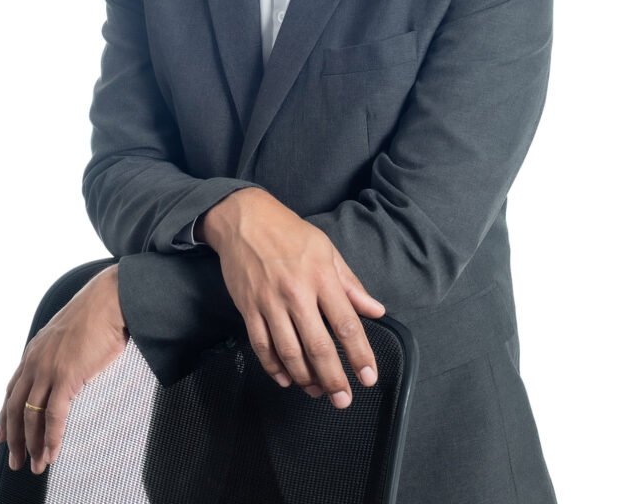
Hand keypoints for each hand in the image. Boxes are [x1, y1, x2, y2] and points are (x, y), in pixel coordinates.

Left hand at [0, 264, 127, 473]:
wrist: (111, 298)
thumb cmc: (99, 311)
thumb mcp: (69, 331)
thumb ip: (61, 350)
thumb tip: (70, 361)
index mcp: (35, 349)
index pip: (13, 389)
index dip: (5, 415)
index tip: (2, 435)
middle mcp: (35, 361)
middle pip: (14, 408)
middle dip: (13, 438)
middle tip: (16, 460)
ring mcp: (48, 369)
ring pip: (30, 416)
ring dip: (31, 445)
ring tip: (36, 465)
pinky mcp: (66, 377)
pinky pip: (53, 416)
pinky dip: (51, 438)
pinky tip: (52, 453)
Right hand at [198, 188, 384, 407]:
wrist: (244, 219)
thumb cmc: (290, 233)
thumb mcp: (327, 250)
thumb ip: (351, 285)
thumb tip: (376, 310)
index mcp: (321, 277)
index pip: (346, 324)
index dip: (359, 354)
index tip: (368, 377)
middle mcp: (296, 293)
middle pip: (318, 346)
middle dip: (333, 378)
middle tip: (343, 400)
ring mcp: (269, 303)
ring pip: (289, 352)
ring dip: (305, 378)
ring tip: (317, 391)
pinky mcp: (248, 308)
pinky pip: (262, 346)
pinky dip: (274, 367)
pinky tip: (287, 379)